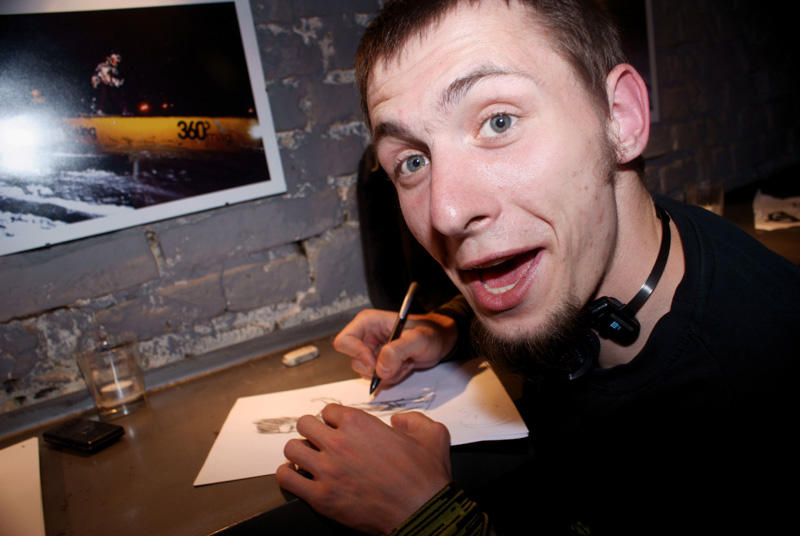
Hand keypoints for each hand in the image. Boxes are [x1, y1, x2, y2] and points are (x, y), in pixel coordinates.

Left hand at [276, 404, 451, 534]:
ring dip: (299, 452)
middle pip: (305, 424)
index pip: (328, 411)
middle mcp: (339, 443)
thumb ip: (413, 420)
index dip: (333, 420)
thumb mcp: (432, 435)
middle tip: (320, 442)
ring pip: (292, 449)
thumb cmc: (424, 478)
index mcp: (359, 423)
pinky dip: (288, 475)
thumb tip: (398, 421)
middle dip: (313, 431)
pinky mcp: (321, 497)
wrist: (421, 512)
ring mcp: (327, 470)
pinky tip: (297, 476)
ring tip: (308, 459)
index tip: (337, 429)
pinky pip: (287, 479)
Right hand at [334, 309, 457, 386]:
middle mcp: (366, 336)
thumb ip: (398, 351)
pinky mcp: (378, 363)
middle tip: (399, 363)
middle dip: (377, 368)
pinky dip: (391, 378)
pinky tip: (404, 367)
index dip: (358, 355)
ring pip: (365, 373)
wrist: (440, 341)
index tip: (377, 362)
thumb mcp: (419, 339)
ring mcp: (371, 351)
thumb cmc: (431, 332)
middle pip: (354, 361)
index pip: (344, 341)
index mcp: (367, 322)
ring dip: (387, 374)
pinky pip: (376, 379)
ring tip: (405, 363)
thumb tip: (380, 369)